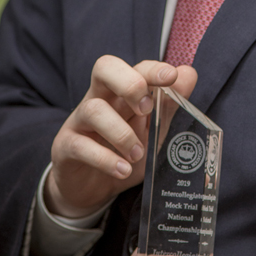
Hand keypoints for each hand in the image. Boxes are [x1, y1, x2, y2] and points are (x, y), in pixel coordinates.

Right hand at [45, 57, 196, 217]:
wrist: (92, 189)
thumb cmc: (125, 152)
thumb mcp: (152, 131)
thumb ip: (169, 105)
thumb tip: (189, 73)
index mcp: (121, 92)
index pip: (134, 67)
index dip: (153, 69)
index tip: (172, 77)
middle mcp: (99, 98)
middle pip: (104, 68)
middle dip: (130, 83)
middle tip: (147, 109)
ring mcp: (80, 121)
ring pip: (93, 109)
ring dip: (121, 133)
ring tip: (138, 154)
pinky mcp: (66, 147)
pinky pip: (80, 145)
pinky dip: (105, 159)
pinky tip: (122, 170)